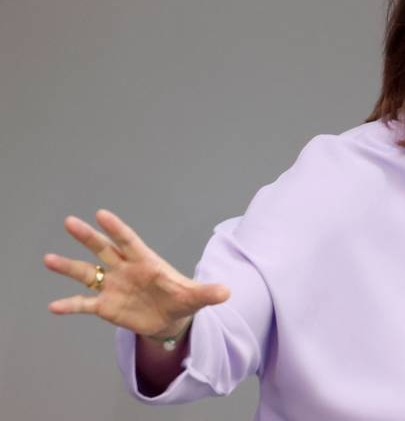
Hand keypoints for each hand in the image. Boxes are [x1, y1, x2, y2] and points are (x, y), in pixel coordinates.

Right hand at [43, 209, 229, 337]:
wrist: (169, 319)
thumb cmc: (181, 300)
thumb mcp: (196, 297)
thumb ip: (208, 293)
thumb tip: (227, 292)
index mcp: (146, 262)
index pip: (129, 241)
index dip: (116, 228)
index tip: (101, 214)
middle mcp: (125, 269)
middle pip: (103, 249)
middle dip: (88, 236)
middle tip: (70, 221)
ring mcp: (112, 286)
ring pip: (87, 273)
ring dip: (68, 266)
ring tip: (48, 258)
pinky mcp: (105, 306)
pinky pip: (84, 304)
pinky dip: (69, 305)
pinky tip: (52, 306)